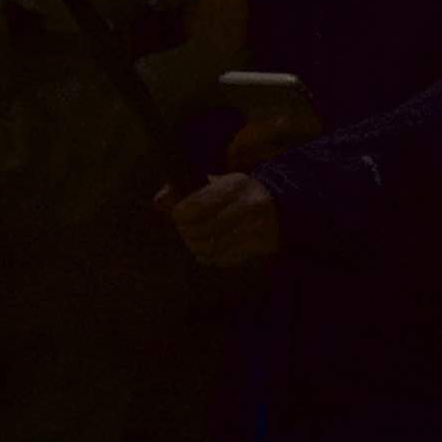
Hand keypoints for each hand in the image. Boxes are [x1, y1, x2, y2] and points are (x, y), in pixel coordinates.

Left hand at [163, 173, 287, 273]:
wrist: (282, 206)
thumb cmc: (240, 193)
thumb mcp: (217, 182)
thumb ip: (185, 190)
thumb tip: (158, 201)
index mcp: (236, 185)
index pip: (197, 206)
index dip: (180, 214)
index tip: (178, 214)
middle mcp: (248, 207)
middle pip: (202, 229)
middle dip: (186, 232)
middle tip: (183, 229)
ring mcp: (255, 229)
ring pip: (211, 247)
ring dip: (195, 246)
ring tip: (193, 239)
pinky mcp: (257, 247)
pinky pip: (222, 258)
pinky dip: (208, 256)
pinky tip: (206, 249)